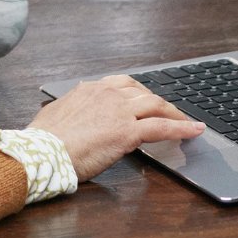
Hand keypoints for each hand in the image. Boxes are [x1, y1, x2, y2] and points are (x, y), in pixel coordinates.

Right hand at [27, 75, 204, 181]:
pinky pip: (161, 127)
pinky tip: (194, 131)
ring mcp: (119, 111)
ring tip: (187, 121)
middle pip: (142, 92)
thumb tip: (70, 110)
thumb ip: (69, 108)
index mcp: (89, 89)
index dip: (138, 92)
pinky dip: (182, 128)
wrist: (43, 152)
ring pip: (156, 105)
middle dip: (159, 102)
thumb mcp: (54, 114)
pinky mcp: (127, 132)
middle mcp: (106, 94)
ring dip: (175, 113)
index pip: (121, 84)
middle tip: (170, 112)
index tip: (145, 99)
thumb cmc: (43, 140)